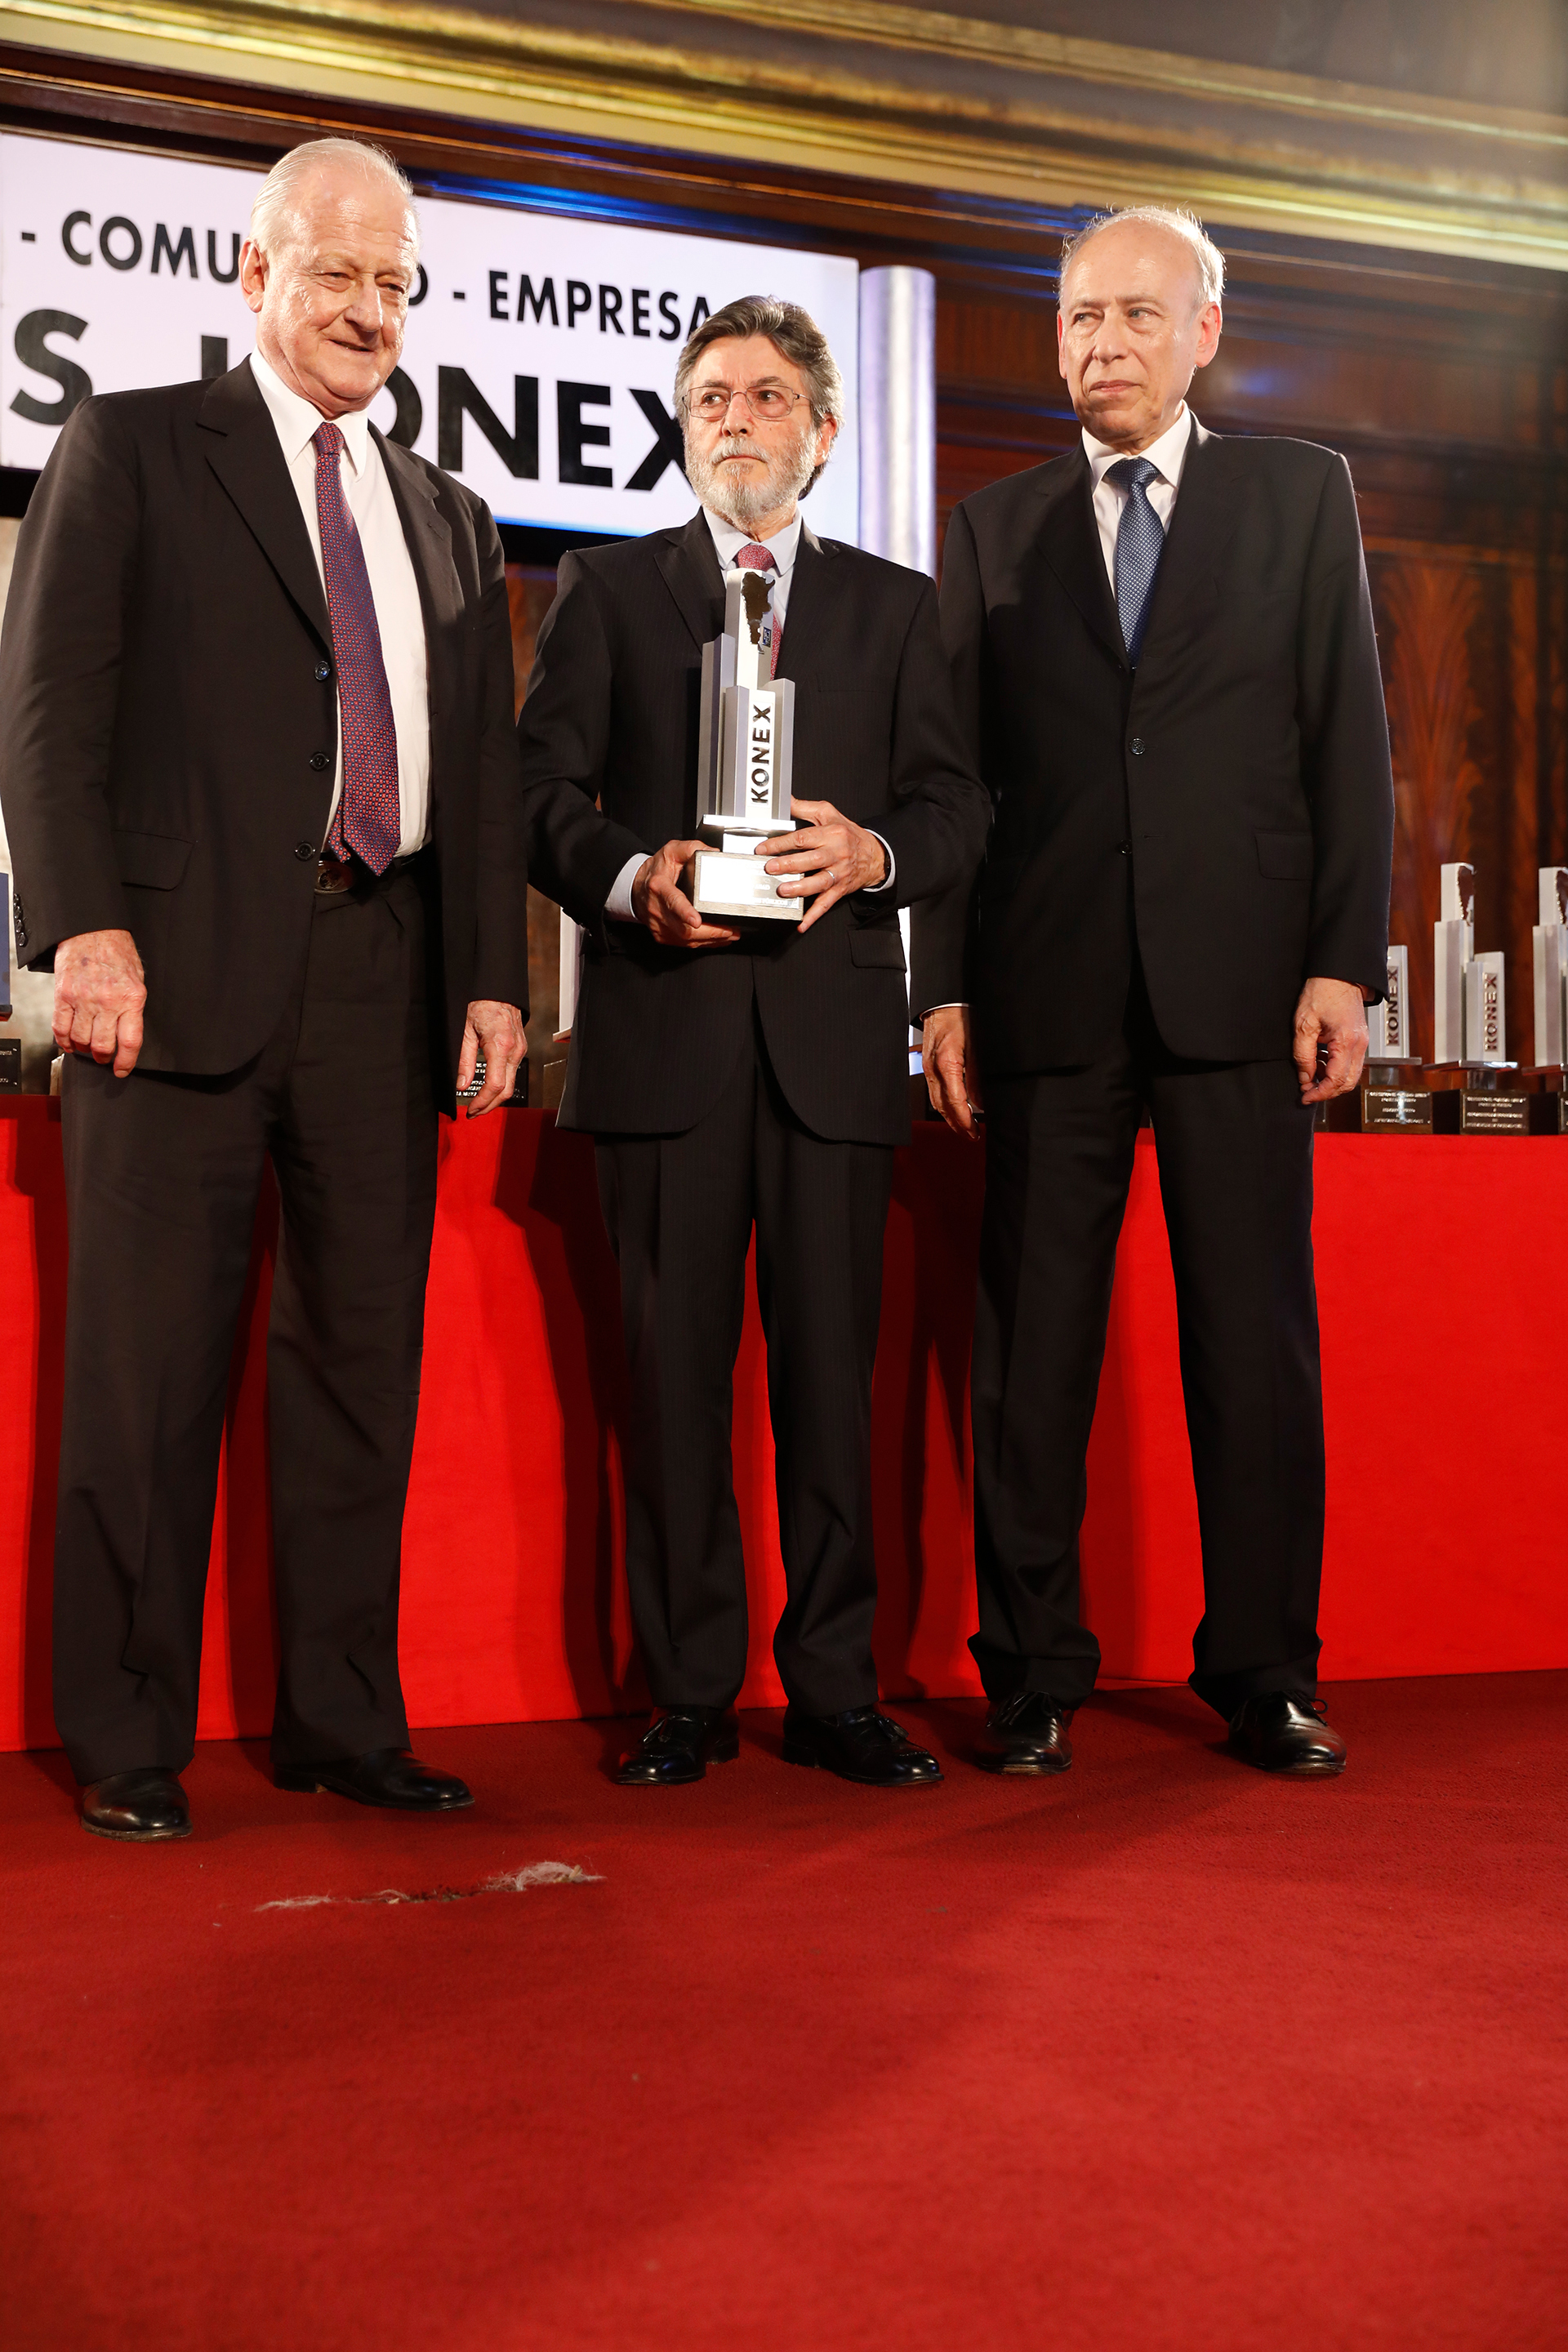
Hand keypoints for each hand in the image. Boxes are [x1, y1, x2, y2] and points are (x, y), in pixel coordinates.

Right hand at [54, 929, 145, 1077]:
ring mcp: (83, 999)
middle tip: (104, 1057)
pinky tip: (68, 1042)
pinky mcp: (63, 995)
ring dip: (84, 1049)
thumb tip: (128, 1033)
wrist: (92, 929)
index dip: (126, 1062)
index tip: (122, 1070)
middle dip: (103, 1057)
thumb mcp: (137, 979)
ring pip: (81, 1040)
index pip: (130, 1042)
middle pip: (103, 1046)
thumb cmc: (117, 952)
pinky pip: (60, 1027)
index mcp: (132, 999)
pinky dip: (63, 1040)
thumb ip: (133, 1006)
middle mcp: (108, 1002)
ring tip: (87, 1047)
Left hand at [458, 999, 525, 1114]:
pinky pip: (513, 1074)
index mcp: (500, 1046)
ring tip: (479, 1104)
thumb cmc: (480, 1004)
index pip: (495, 1085)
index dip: (482, 1102)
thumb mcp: (465, 1031)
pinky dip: (501, 1086)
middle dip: (489, 1106)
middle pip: (506, 1091)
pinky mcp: (521, 1049)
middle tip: (473, 1113)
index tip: (470, 1110)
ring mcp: (520, 1050)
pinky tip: (489, 1089)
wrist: (498, 989)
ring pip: (511, 1084)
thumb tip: (461, 1085)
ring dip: (495, 1098)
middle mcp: (515, 1050)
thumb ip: (464, 1060)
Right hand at [631, 841, 740, 947]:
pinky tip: (717, 940)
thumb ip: (691, 848)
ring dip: (711, 940)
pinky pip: (684, 945)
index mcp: (659, 887)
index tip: (697, 921)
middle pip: (684, 929)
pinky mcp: (662, 935)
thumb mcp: (671, 851)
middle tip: (731, 930)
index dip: (685, 913)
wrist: (636, 887)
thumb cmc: (655, 871)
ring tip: (730, 935)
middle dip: (711, 932)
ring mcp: (659, 925)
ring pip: (686, 940)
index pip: (673, 902)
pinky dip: (703, 944)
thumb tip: (713, 853)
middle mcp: (657, 909)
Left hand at [760, 798, 887, 935]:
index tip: (763, 848)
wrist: (874, 855)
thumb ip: (805, 808)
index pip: (803, 838)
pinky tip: (802, 923)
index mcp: (831, 834)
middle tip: (771, 867)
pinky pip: (826, 904)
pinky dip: (814, 915)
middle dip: (789, 864)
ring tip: (783, 890)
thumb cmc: (848, 834)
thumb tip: (785, 800)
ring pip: (819, 883)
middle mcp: (836, 854)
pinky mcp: (840, 890)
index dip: (781, 843)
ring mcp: (838, 874)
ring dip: (800, 888)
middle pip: (810, 860)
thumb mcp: (829, 814)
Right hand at [923, 1004, 983, 1138]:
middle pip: (942, 1106)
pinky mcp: (927, 1064)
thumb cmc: (961, 1016)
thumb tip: (981, 1101)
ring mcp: (927, 1067)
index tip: (974, 1131)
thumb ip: (978, 1076)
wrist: (945, 1000)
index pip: (955, 1102)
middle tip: (971, 1135)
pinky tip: (953, 1106)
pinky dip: (943, 1103)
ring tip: (963, 1126)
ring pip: (936, 1100)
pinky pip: (933, 1090)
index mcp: (946, 1064)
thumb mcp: (977, 1046)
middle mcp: (932, 1069)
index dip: (965, 1120)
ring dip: (949, 1116)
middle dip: (956, 1124)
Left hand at [1293, 976, 1369, 1104]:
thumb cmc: (1322, 992)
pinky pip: (1350, 1063)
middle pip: (1348, 1083)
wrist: (1338, 974)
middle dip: (1327, 1091)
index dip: (1319, 1093)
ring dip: (1331, 1081)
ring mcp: (1362, 1042)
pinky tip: (1319, 1063)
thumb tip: (1304, 1077)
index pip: (1336, 1080)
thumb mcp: (1304, 1024)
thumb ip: (1303, 1054)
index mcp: (1347, 1041)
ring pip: (1350, 1075)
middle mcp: (1359, 1044)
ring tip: (1310, 1075)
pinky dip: (1335, 1069)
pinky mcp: (1359, 1039)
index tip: (1305, 1096)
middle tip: (1307, 1091)